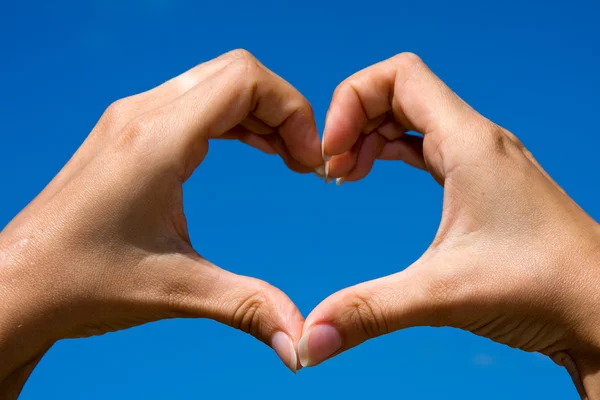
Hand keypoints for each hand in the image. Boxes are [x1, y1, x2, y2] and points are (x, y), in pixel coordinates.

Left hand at [0, 49, 322, 396]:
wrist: (16, 287)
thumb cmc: (82, 283)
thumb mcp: (176, 291)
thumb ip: (248, 306)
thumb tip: (301, 344)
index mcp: (156, 139)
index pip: (245, 80)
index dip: (293, 111)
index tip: (309, 163)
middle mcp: (142, 115)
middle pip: (236, 74)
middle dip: (283, 111)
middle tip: (302, 162)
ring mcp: (131, 119)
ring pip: (216, 83)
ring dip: (259, 113)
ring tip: (286, 157)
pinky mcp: (127, 132)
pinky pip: (195, 101)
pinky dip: (233, 119)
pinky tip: (251, 148)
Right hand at [300, 53, 599, 397]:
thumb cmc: (546, 288)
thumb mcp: (443, 294)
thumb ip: (370, 310)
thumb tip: (312, 338)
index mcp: (469, 143)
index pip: (398, 75)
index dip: (351, 101)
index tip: (332, 153)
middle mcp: (477, 140)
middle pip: (399, 92)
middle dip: (354, 121)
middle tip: (332, 172)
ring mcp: (482, 159)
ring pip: (413, 117)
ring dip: (372, 136)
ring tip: (348, 176)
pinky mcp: (483, 182)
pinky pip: (427, 144)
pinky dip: (393, 151)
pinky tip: (377, 175)